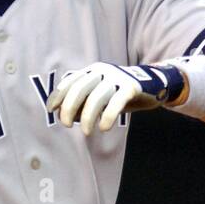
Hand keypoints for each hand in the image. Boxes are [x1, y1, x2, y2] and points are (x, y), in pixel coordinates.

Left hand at [48, 61, 184, 135]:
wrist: (152, 85)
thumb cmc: (119, 94)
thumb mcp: (98, 94)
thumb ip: (82, 102)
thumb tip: (63, 115)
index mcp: (91, 71)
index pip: (70, 82)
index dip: (58, 96)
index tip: (52, 111)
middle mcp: (102, 72)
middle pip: (79, 89)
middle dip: (69, 108)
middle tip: (67, 125)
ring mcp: (117, 78)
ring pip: (96, 97)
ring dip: (88, 117)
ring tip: (87, 132)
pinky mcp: (130, 87)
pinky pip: (116, 103)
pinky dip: (107, 116)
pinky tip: (104, 127)